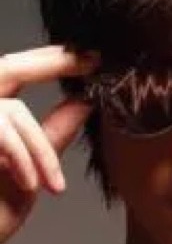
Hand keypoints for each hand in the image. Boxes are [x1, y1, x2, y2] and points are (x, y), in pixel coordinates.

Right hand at [0, 46, 98, 243]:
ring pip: (13, 112)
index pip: (16, 73)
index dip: (51, 62)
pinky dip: (23, 159)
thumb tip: (84, 102)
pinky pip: (2, 134)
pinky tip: (30, 184)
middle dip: (51, 64)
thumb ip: (53, 131)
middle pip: (6, 68)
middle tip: (90, 62)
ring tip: (53, 185)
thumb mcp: (32, 167)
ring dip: (39, 150)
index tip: (90, 58)